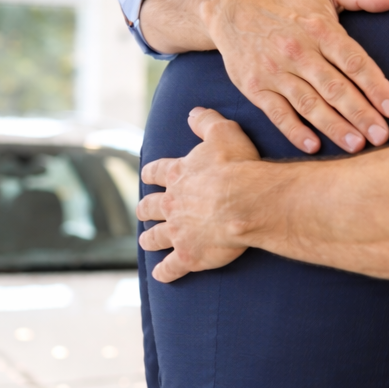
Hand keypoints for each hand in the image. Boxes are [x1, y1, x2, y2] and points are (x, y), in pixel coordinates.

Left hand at [138, 109, 265, 281]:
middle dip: (145, 209)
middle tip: (143, 211)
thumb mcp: (223, 133)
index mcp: (177, 175)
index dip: (151, 174)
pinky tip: (161, 276)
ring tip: (147, 242)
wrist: (245, 203)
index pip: (156, 172)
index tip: (147, 176)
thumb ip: (206, 121)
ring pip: (155, 237)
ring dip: (150, 239)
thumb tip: (193, 111)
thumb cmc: (238, 167)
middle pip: (150, 207)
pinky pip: (172, 267)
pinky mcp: (188, 255)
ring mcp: (177, 231)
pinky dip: (166, 272)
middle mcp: (171, 203)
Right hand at [202, 0, 388, 155]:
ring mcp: (275, 71)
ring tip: (356, 145)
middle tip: (381, 136)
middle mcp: (298, 51)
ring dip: (334, 127)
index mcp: (320, 29)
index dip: (375, 86)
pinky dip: (294, 131)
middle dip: (360, 114)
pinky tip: (313, 146)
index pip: (353, 61)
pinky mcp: (255, 87)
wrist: (231, 4)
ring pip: (309, 104)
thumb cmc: (287, 1)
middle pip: (334, 88)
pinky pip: (277, 113)